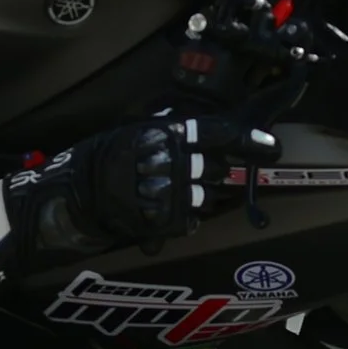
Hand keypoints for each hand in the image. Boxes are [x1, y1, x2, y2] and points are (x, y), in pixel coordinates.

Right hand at [9, 114, 280, 257]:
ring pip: (207, 197)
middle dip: (220, 172)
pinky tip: (165, 212)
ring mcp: (171, 194)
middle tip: (212, 173)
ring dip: (199, 196)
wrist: (76, 197)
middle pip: (219, 169)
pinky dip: (184, 219)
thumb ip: (169, 130)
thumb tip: (201, 127)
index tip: (271, 146)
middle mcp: (174, 162)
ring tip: (172, 192)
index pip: (219, 133)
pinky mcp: (166, 221)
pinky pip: (191, 222)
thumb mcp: (135, 130)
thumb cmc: (103, 159)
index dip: (249, 139)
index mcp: (167, 134)